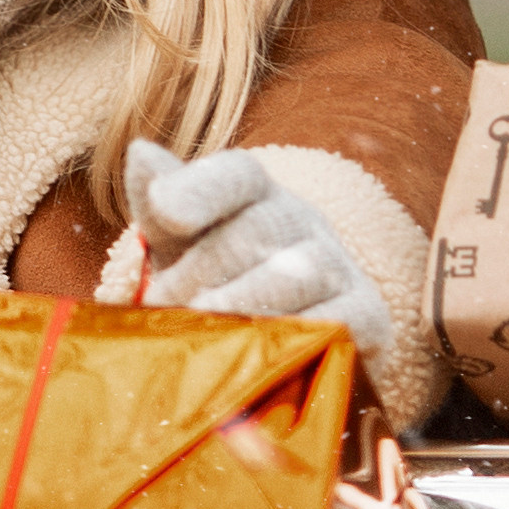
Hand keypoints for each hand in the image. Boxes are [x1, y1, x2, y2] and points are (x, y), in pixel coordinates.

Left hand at [121, 138, 394, 371]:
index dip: (200, 187)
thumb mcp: (180, 249)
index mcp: (255, 196)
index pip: (236, 175)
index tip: (163, 208)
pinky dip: (299, 337)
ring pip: (299, 272)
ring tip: (203, 326)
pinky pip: (340, 321)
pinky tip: (260, 355)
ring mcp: (339, 266)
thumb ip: (159, 205)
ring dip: (244, 302)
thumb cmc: (217, 289)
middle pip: (259, 227)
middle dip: (202, 270)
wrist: (282, 353)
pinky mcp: (368, 316)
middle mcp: (302, 221)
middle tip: (160, 307)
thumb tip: (140, 152)